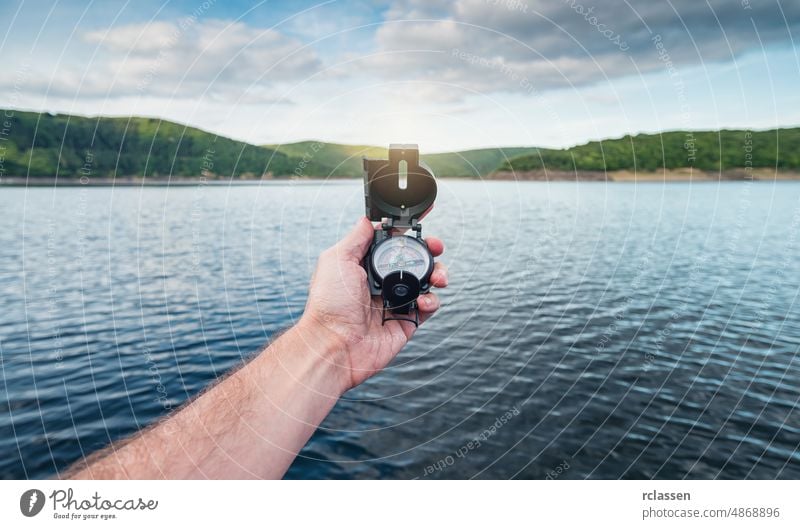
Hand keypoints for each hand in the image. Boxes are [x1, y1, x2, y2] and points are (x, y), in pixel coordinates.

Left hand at [298, 216, 447, 390]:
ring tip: (439, 277)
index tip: (424, 214)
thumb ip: (357, 237)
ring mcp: (395, 301)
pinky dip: (432, 300)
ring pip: (426, 281)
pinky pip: (427, 307)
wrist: (334, 345)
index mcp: (364, 264)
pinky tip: (424, 300)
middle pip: (414, 258)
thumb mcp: (337, 260)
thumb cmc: (329, 304)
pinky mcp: (405, 321)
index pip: (392, 240)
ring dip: (437, 273)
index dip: (408, 228)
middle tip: (436, 247)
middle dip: (429, 249)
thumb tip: (369, 218)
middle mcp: (381, 281)